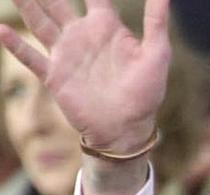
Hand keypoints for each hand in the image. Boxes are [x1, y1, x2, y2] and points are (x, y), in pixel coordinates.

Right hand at [0, 0, 168, 154]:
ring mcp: (66, 55)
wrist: (127, 129)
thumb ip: (156, 22)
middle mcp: (82, 36)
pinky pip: (31, 57)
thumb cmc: (146, 92)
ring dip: (26, 6)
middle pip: (56, 3)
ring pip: (39, 22)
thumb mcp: (157, 54)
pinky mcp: (54, 76)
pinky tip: (2, 30)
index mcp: (106, 27)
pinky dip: (15, 45)